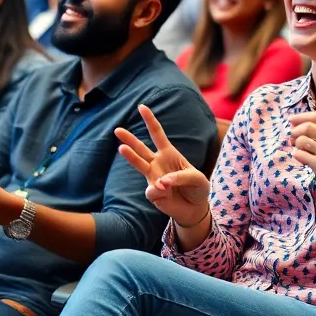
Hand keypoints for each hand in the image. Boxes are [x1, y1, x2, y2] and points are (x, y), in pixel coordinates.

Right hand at [116, 105, 209, 226]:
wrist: (195, 209)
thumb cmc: (197, 188)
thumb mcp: (197, 179)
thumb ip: (180, 178)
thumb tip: (160, 183)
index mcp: (170, 153)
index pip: (158, 134)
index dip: (150, 120)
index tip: (141, 106)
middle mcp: (158, 163)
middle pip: (141, 148)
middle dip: (129, 139)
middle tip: (117, 130)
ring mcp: (153, 178)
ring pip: (139, 164)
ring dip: (130, 156)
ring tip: (121, 148)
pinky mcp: (153, 193)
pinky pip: (152, 190)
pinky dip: (159, 191)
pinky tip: (166, 194)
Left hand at [290, 95, 315, 201]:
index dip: (301, 116)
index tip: (292, 120)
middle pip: (307, 127)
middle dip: (295, 130)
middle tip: (292, 135)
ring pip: (302, 141)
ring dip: (295, 143)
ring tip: (297, 147)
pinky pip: (301, 155)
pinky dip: (297, 155)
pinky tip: (301, 158)